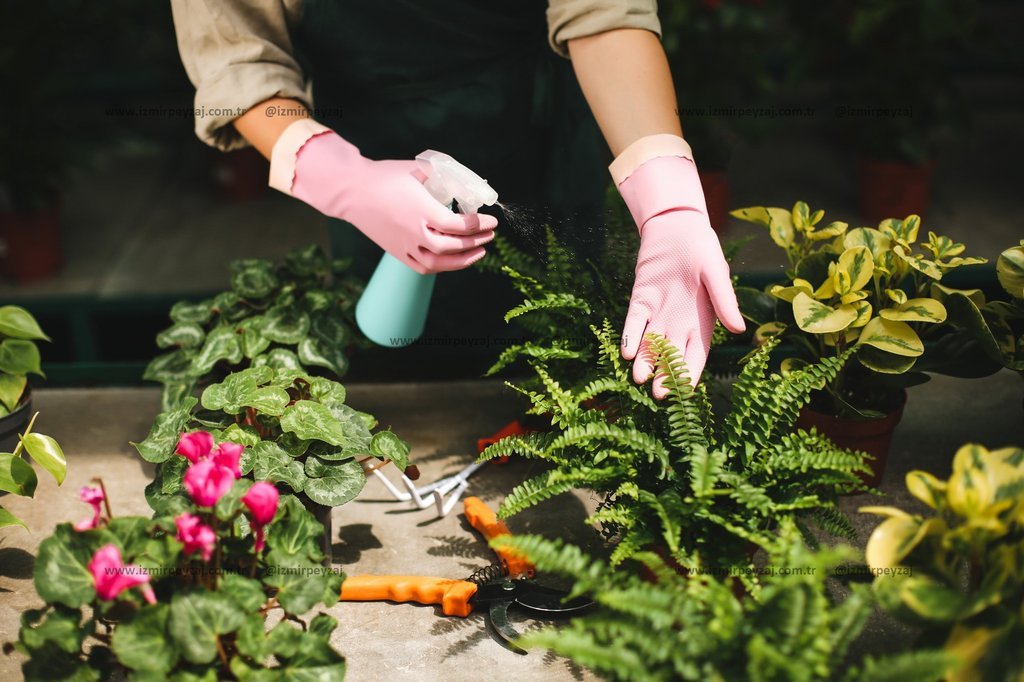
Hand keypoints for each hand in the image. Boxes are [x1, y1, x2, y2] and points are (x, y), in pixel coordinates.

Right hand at [271, 121, 496, 274]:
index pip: (459, 225)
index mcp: (422, 210)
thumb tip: (470, 184)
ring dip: (463, 260)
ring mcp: (404, 245)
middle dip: (476, 241)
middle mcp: (414, 232)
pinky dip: (442, 267)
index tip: (491, 220)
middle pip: (453, 246)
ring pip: (439, 262)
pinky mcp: (397, 252)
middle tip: (490, 235)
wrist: (352, 190)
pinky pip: (423, 267)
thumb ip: (445, 176)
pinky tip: (454, 261)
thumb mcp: (418, 168)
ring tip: (479, 252)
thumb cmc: (385, 176)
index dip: (479, 224)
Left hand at [615, 149, 743, 396]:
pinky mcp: (640, 301)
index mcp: (702, 321)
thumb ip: (725, 300)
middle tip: (658, 394)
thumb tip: (739, 330)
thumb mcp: (717, 273)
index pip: (697, 354)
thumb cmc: (703, 249)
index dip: (690, 373)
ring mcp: (658, 314)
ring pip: (650, 344)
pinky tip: (625, 350)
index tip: (684, 390)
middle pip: (671, 356)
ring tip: (637, 377)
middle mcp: (679, 323)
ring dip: (644, 361)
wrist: (676, 226)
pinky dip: (629, 335)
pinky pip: (634, 322)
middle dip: (664, 375)